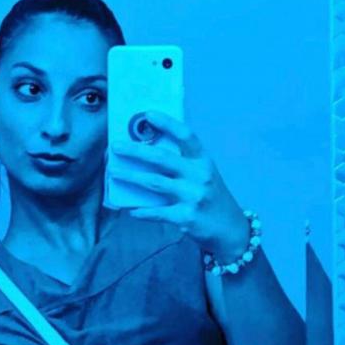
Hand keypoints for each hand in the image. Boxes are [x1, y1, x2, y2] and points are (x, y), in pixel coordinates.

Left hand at [110, 110, 250, 261]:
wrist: (230, 229)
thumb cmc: (210, 198)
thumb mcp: (203, 175)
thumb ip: (183, 164)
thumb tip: (148, 151)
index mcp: (203, 161)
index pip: (186, 136)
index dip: (167, 123)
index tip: (148, 114)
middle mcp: (199, 176)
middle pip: (162, 158)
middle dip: (135, 151)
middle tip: (115, 146)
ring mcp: (193, 196)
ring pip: (154, 183)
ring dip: (131, 177)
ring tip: (114, 173)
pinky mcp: (186, 217)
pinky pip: (157, 212)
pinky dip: (142, 211)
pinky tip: (131, 209)